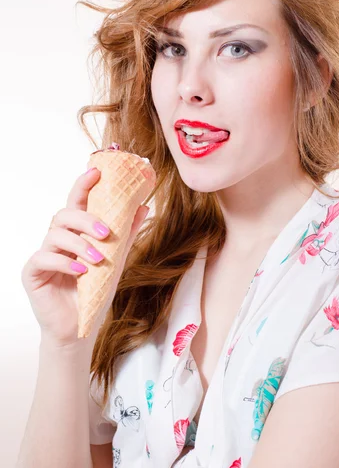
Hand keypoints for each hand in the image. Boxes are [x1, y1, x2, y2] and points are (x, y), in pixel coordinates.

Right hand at [21, 167, 149, 348]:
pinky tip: (80, 271)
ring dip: (79, 244)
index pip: (78, 202)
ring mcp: (44, 254)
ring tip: (97, 259)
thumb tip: (144, 205)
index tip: (96, 171)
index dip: (84, 184)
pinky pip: (44, 257)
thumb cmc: (95, 291)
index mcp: (76, 232)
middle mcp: (58, 239)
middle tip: (105, 233)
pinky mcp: (33, 272)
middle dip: (86, 219)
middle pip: (65, 214)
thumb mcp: (116, 259)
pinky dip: (65, 262)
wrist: (81, 327)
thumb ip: (126, 233)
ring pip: (55, 234)